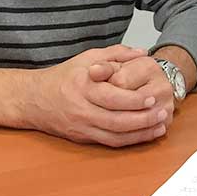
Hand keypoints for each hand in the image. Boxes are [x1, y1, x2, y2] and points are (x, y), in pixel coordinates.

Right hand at [21, 46, 169, 146]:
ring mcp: (82, 126)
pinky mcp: (83, 138)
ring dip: (141, 133)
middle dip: (143, 119)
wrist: (33, 99)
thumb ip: (116, 53)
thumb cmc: (63, 77)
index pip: (113, 97)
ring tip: (160, 125)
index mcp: (83, 87)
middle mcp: (82, 110)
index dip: (135, 100)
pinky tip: (145, 135)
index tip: (153, 97)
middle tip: (163, 112)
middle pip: (117, 121)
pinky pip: (110, 143)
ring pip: (115, 136)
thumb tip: (142, 53)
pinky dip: (130, 141)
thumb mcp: (87, 58)